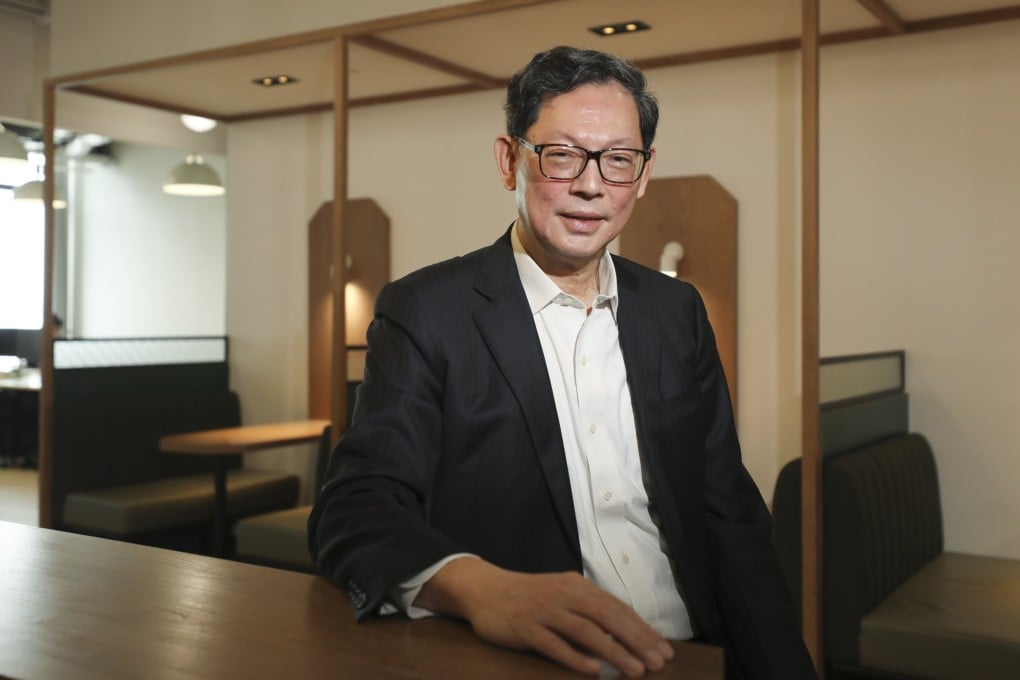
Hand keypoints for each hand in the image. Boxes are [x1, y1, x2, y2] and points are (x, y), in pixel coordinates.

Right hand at [415, 557, 674, 676]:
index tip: (664, 650)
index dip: (642, 629)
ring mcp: (545, 611)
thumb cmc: (529, 596)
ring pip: (586, 631)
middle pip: (607, 618)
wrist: (484, 589)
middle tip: (658, 663)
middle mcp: (565, 595)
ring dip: (614, 651)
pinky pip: (554, 644)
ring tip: (635, 671)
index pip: (617, 608)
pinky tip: (593, 670)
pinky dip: (575, 657)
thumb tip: (624, 634)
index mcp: (577, 586)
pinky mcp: (525, 628)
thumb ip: (588, 610)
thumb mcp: (562, 595)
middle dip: (636, 641)